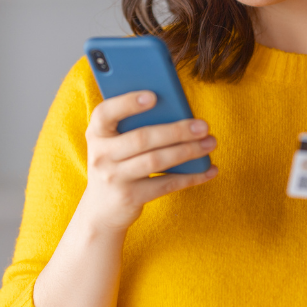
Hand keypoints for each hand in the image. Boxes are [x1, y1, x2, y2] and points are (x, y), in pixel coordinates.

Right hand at [79, 90, 217, 234]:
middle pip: (142, 138)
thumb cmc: (116, 163)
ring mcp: (114, 178)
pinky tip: (209, 169)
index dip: (128, 103)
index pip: (105, 113)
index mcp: (96, 133)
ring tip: (210, 143)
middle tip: (203, 125)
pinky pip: (166, 184)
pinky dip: (191, 177)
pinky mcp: (130, 197)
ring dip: (187, 151)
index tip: (154, 96)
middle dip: (177, 130)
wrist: (100, 210)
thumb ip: (133, 125)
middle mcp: (101, 155)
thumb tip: (177, 111)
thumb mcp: (114, 143)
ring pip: (156, 160)